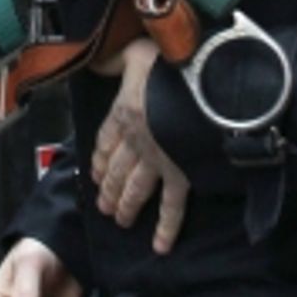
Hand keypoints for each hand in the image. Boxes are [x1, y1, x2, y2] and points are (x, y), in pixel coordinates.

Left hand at [90, 39, 188, 254]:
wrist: (200, 80)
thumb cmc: (170, 61)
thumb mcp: (135, 50)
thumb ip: (115, 58)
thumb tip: (98, 59)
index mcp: (124, 113)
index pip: (105, 142)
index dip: (100, 159)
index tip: (96, 173)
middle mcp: (136, 141)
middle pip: (117, 171)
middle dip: (109, 191)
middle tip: (104, 207)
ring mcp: (157, 160)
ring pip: (136, 190)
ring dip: (127, 207)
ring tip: (121, 221)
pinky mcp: (181, 172)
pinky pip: (172, 206)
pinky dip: (167, 229)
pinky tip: (160, 246)